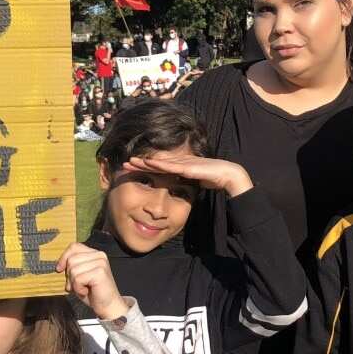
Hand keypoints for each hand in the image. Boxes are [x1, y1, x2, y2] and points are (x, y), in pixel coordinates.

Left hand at [56, 244, 128, 320]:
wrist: (108, 305)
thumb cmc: (93, 292)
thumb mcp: (79, 275)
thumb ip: (72, 266)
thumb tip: (58, 266)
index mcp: (94, 253)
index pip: (74, 246)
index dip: (64, 257)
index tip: (59, 269)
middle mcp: (99, 255)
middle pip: (71, 259)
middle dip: (69, 275)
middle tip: (78, 285)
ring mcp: (101, 263)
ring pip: (73, 269)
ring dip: (74, 283)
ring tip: (83, 288)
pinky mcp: (100, 272)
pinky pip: (78, 279)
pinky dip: (78, 288)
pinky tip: (86, 291)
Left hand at [123, 154, 253, 197]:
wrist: (228, 174)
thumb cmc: (214, 178)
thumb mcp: (194, 183)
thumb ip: (185, 184)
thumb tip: (177, 191)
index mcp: (179, 167)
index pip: (159, 168)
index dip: (145, 168)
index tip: (131, 170)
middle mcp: (179, 163)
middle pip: (155, 163)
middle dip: (140, 164)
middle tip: (124, 164)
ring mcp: (183, 163)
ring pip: (160, 163)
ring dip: (145, 163)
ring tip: (130, 163)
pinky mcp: (188, 166)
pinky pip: (170, 166)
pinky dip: (159, 164)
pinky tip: (149, 163)